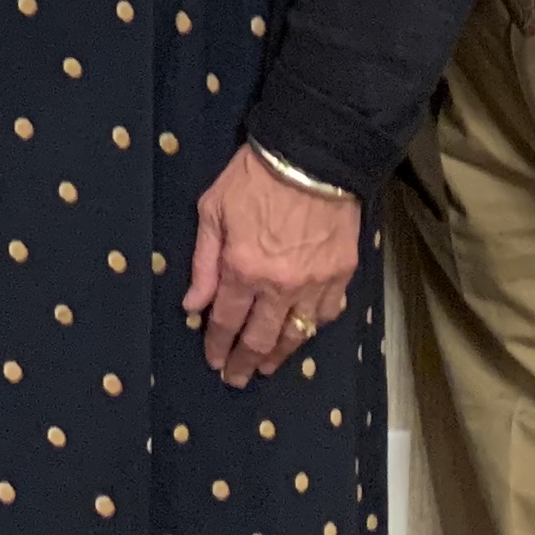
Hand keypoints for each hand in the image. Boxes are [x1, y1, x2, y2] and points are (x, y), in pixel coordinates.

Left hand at [182, 145, 361, 386]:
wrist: (313, 155)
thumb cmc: (254, 177)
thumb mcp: (213, 211)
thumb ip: (203, 263)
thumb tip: (192, 305)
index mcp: (243, 269)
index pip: (226, 321)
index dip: (218, 345)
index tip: (214, 361)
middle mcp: (280, 286)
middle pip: (260, 338)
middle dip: (245, 363)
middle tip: (237, 379)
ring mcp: (315, 284)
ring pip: (296, 334)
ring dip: (279, 355)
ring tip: (267, 368)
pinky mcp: (342, 275)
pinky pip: (327, 314)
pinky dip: (313, 328)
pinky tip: (302, 334)